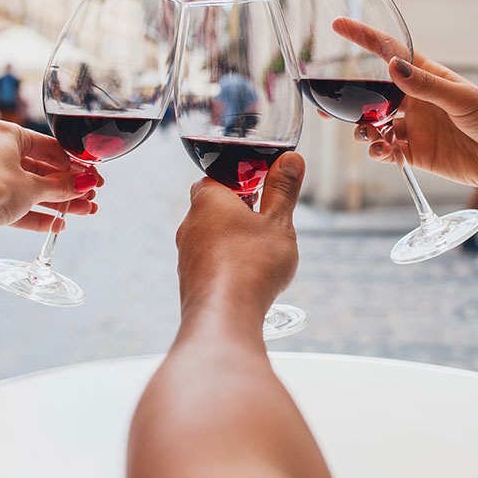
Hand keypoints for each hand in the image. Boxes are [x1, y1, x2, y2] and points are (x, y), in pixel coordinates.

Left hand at [0, 120, 103, 248]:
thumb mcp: (34, 187)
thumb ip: (62, 187)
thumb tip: (86, 184)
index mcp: (6, 135)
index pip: (50, 147)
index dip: (74, 165)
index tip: (92, 177)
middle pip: (42, 170)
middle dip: (68, 187)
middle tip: (90, 197)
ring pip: (31, 190)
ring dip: (58, 202)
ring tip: (83, 212)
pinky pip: (17, 206)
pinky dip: (37, 215)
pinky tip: (58, 224)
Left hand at [175, 153, 304, 318]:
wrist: (225, 317)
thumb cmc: (252, 264)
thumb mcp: (278, 222)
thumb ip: (284, 189)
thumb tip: (291, 160)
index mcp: (207, 199)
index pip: (218, 177)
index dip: (241, 182)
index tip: (263, 191)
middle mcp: (189, 224)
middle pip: (214, 208)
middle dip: (239, 213)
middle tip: (267, 223)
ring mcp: (186, 254)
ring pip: (212, 238)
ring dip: (233, 241)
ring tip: (261, 254)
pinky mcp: (190, 281)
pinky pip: (210, 264)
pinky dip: (228, 266)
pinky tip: (247, 279)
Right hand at [333, 17, 477, 197]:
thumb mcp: (463, 99)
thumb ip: (425, 85)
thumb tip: (392, 64)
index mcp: (429, 77)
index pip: (390, 52)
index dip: (363, 38)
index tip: (339, 25)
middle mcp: (418, 100)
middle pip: (374, 94)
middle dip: (350, 99)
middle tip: (327, 107)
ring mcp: (416, 128)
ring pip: (375, 125)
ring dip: (364, 130)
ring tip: (367, 136)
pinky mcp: (418, 154)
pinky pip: (387, 152)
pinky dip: (378, 152)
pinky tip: (381, 153)